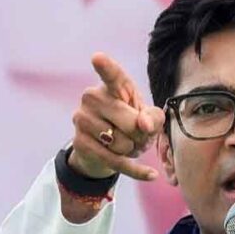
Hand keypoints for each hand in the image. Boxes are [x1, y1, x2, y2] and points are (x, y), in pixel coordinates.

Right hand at [69, 52, 164, 179]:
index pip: (111, 75)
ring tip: (127, 144)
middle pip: (130, 122)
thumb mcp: (148, 118)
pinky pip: (115, 161)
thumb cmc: (131, 123)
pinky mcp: (80, 143)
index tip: (97, 58)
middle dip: (141, 134)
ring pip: (122, 143)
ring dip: (133, 149)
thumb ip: (154, 117)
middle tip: (137, 134)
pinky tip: (151, 175)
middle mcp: (92, 97)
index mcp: (112, 86)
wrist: (105, 148)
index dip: (106, 67)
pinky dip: (136, 170)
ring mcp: (82, 119)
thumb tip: (143, 124)